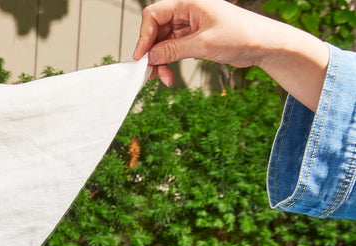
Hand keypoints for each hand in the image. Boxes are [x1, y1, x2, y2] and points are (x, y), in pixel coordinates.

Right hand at [132, 0, 328, 109]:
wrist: (265, 45)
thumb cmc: (243, 35)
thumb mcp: (203, 44)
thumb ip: (172, 50)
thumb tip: (149, 57)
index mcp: (190, 3)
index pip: (154, 14)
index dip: (144, 35)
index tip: (142, 56)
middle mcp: (188, 11)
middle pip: (156, 30)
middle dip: (152, 52)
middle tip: (151, 71)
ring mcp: (191, 25)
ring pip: (163, 42)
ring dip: (160, 60)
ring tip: (163, 77)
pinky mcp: (196, 38)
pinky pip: (174, 49)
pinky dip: (169, 62)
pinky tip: (170, 75)